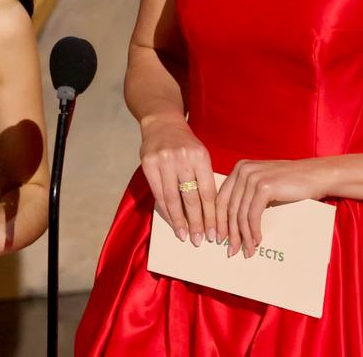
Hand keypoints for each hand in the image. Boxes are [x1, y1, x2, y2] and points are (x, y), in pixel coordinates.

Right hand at [139, 114, 216, 246]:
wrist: (162, 122)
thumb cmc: (186, 143)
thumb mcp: (200, 154)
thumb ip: (204, 178)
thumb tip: (210, 213)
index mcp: (200, 156)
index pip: (207, 192)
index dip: (211, 215)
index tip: (215, 233)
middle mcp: (182, 158)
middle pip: (191, 197)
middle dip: (196, 222)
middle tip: (200, 240)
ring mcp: (163, 160)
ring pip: (172, 198)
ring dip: (179, 220)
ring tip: (184, 236)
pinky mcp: (148, 163)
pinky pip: (158, 193)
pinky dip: (165, 209)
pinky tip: (171, 221)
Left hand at [216, 158, 331, 257]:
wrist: (317, 175)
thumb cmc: (292, 183)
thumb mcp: (264, 184)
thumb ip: (248, 195)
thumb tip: (233, 223)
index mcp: (239, 169)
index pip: (222, 198)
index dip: (218, 220)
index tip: (217, 238)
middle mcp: (243, 170)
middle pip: (229, 207)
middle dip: (229, 232)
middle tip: (231, 251)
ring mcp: (253, 177)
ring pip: (241, 214)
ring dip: (243, 236)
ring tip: (246, 251)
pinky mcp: (264, 187)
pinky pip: (253, 215)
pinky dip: (253, 231)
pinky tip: (257, 241)